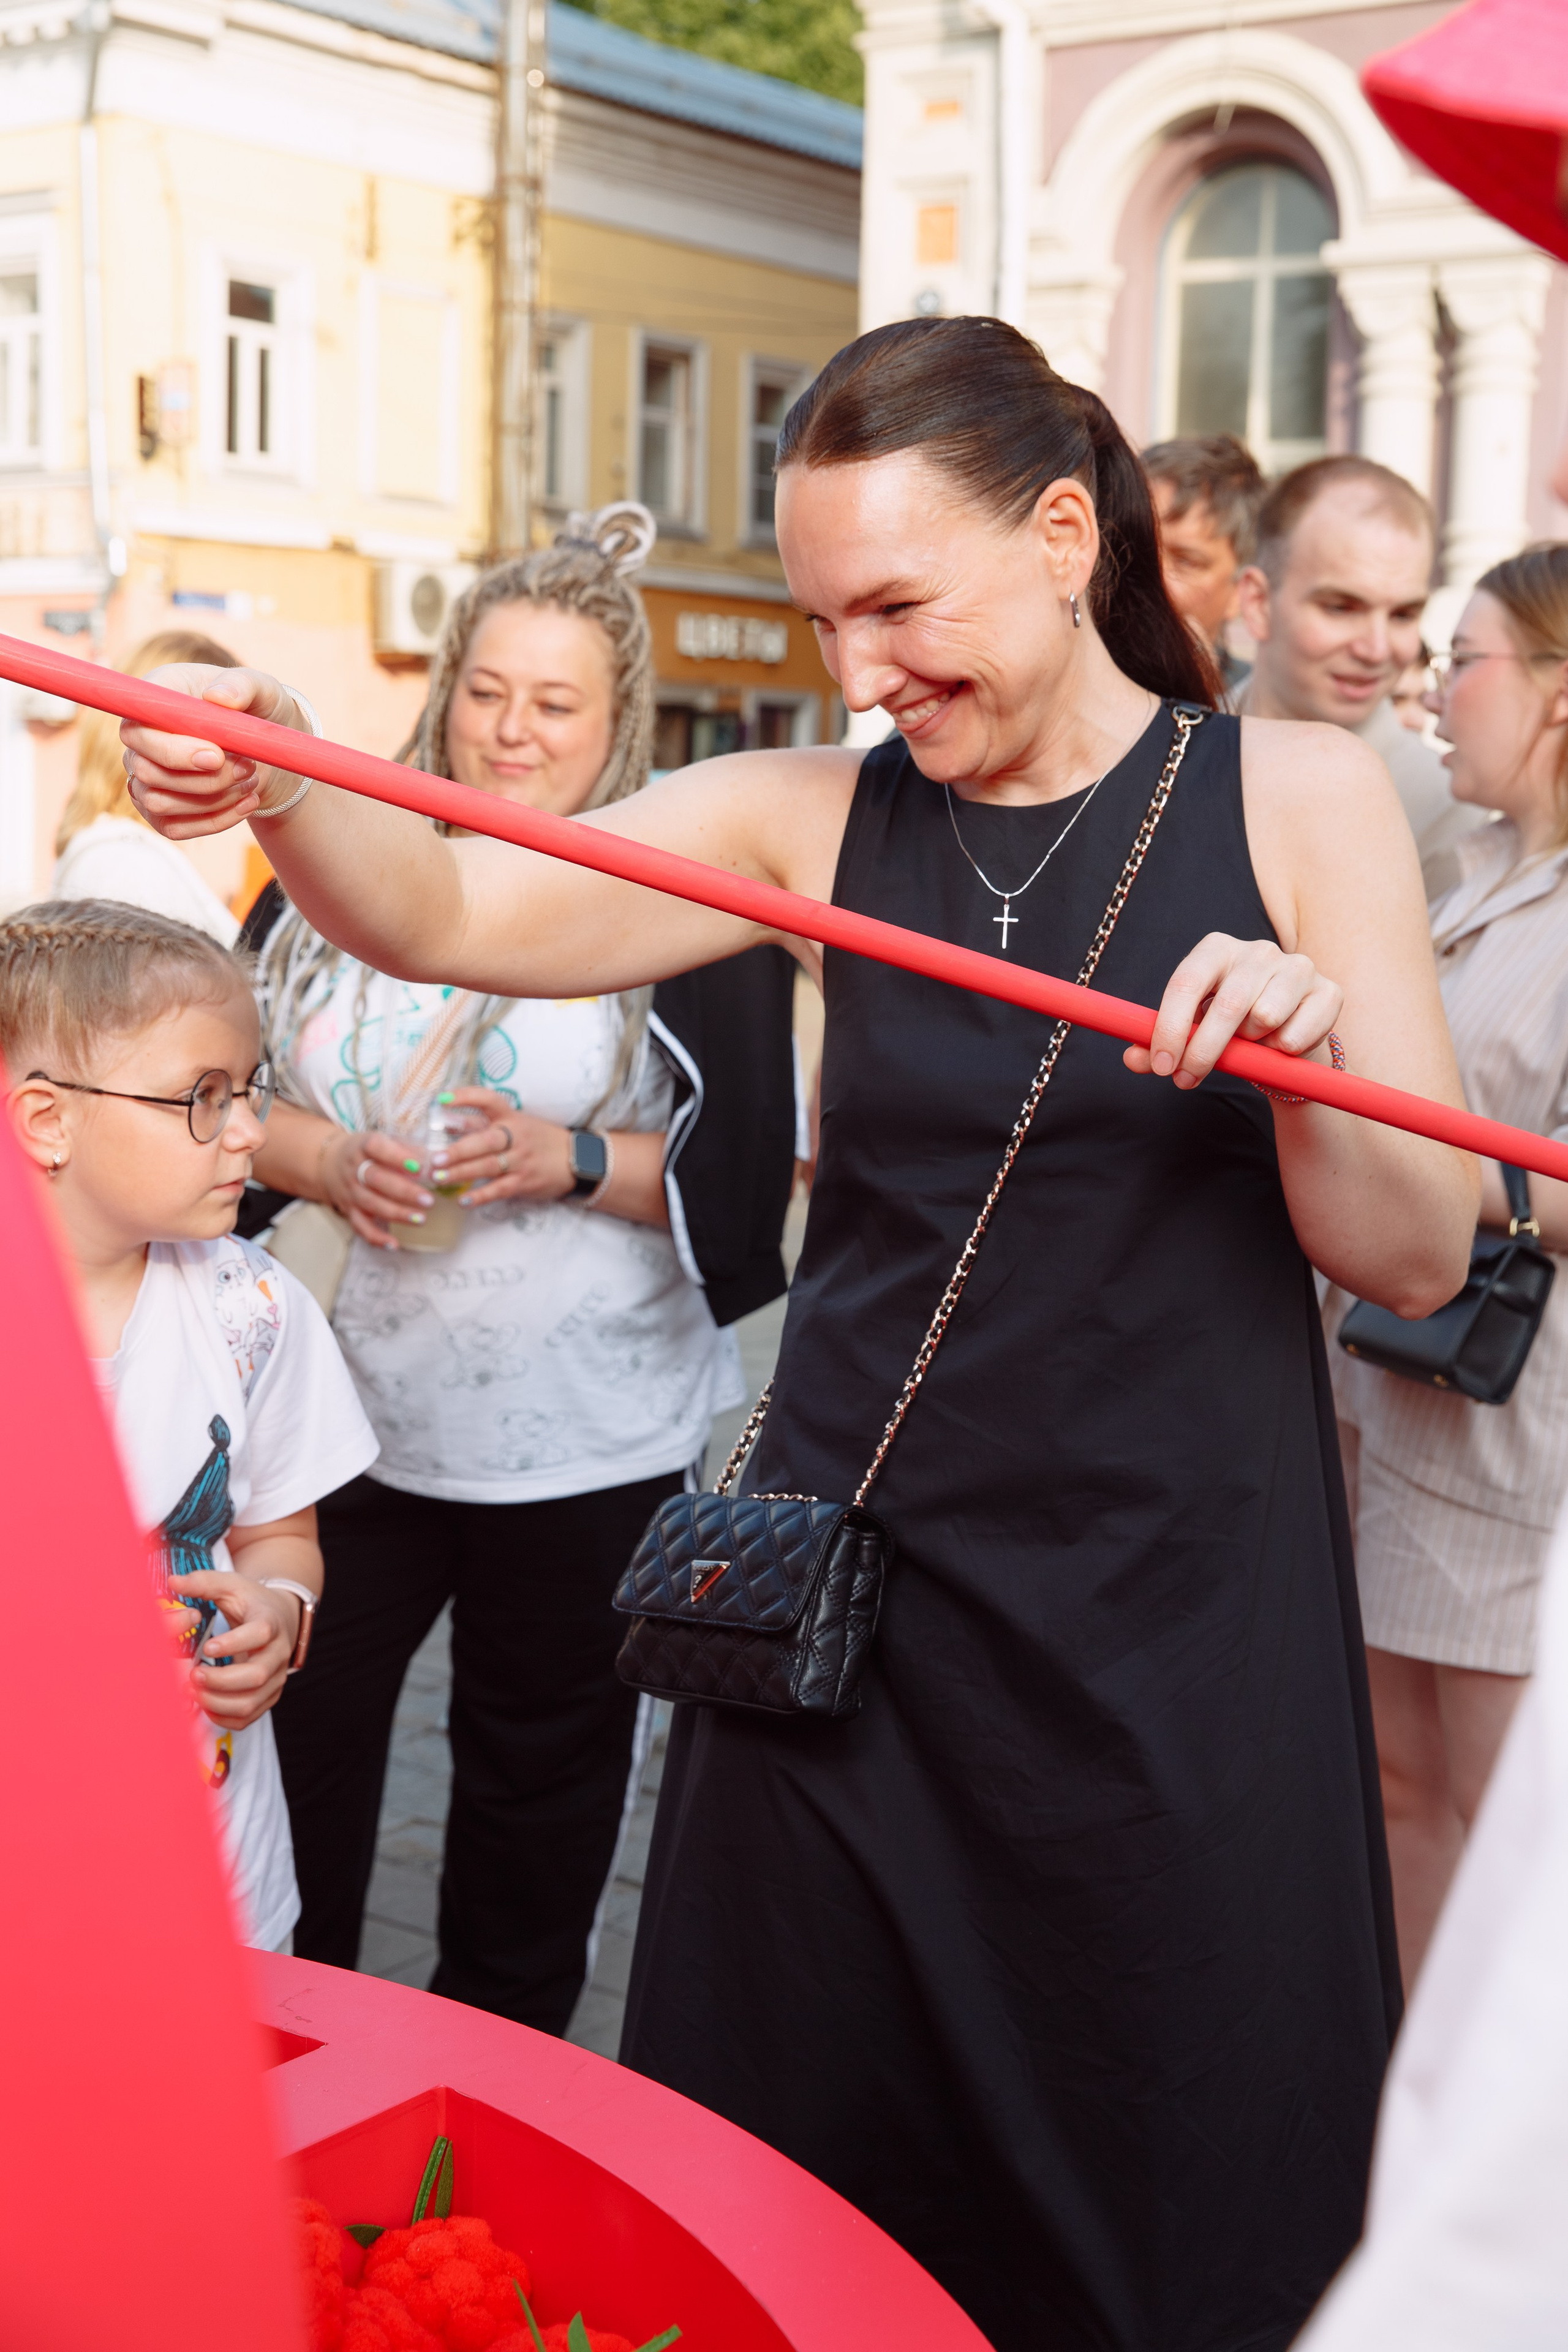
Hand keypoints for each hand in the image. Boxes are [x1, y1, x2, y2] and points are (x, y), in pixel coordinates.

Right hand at [120, 664, 310, 838]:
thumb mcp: (261, 689)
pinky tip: (247, 802)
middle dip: (203, 780)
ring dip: (212, 800)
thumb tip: (218, 696)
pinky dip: (215, 821)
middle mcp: (140, 737)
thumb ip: (242, 685)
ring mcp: (144, 776)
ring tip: (250, 780)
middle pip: (146, 772)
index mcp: (155, 699)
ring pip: (159, 804)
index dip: (172, 750)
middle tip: (247, 768)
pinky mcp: (159, 808)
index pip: (136, 729)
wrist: (264, 747)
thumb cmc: (256, 709)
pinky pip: (173, 828)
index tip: (217, 756)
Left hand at [171, 1570, 299, 1729]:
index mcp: (270, 1620)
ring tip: (193, 1692)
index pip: (261, 1633)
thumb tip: (172, 1580)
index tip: (207, 1647)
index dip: (235, 1642)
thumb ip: (203, 1582)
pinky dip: (224, 1717)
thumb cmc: (250, 1602)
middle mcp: (278, 1652)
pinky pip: (249, 1716)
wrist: (279, 1618)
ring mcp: (276, 1677)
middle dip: (221, 1680)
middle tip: (192, 1675)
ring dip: (219, 1702)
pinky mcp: (269, 1695)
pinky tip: (204, 1705)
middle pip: (257, 1674)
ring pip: (252, 1701)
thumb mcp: (230, 1585)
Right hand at [318, 1127, 434, 1249]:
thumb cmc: (368, 1153)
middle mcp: (354, 1169)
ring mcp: (351, 1192)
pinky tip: (394, 1244)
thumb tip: (435, 1159)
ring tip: (421, 1219)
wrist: (330, 1164)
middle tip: (428, 1200)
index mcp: (363, 1147)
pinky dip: (376, 1237)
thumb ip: (408, 1148)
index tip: (419, 1167)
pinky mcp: (349, 1210)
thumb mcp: (384, 1140)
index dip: (397, 1157)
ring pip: (371, 1204)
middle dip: (404, 1191)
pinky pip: (361, 1226)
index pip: (377, 1148)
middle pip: (377, 1180)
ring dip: (397, 1214)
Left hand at [434, 1087, 574, 1209]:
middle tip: (436, 1158)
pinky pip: (498, 1190)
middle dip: (458, 1150)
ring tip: (439, 1178)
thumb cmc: (539, 1140)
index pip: (488, 1100)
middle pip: (484, 1140)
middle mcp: (515, 1136)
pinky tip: (463, 1201)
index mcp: (511, 1117)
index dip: (465, 1097)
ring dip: (461, 1173)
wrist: (577, 1160)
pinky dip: (480, 1196)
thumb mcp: (517, 1125)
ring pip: (487, 1166)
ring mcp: (520, 1160)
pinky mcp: (524, 1182)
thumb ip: (484, 1125)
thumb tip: (447, 1123)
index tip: (442, 1100)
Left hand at [1123, 933, 1342, 1090]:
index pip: (1185, 982)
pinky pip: (1295, 1036)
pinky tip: (1280, 1046)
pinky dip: (1281, 1053)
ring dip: (1250, 1045)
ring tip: (1250, 1044)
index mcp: (1216, 949)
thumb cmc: (1232, 1030)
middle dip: (1203, 1051)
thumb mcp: (1194, 1033)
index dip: (1169, 1027)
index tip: (1161, 1065)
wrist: (1289, 1040)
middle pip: (1226, 1005)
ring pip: (1264, 1018)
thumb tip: (1133, 1058)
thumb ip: (1162, 1044)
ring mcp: (1297, 966)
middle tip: (1186, 1080)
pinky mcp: (1329, 991)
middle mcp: (1258, 950)